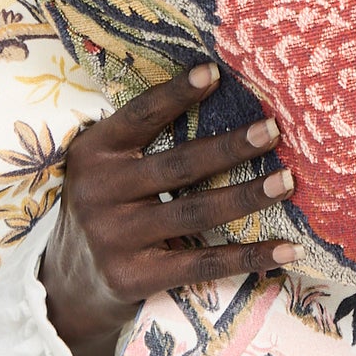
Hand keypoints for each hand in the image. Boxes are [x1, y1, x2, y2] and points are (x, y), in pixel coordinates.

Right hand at [41, 62, 298, 355]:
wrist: (69, 282)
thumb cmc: (108, 207)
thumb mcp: (108, 167)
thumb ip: (145, 141)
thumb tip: (217, 95)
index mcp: (94, 153)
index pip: (139, 116)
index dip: (176, 94)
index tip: (214, 72)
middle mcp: (99, 192)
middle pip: (178, 165)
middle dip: (230, 147)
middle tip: (272, 130)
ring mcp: (114, 238)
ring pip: (194, 212)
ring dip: (246, 196)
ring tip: (286, 181)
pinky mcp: (132, 277)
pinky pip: (202, 264)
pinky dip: (249, 257)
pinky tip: (286, 250)